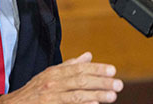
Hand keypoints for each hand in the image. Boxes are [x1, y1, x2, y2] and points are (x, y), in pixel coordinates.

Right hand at [0, 52, 122, 103]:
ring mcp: (51, 96)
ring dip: (96, 95)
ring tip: (112, 96)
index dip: (96, 69)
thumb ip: (69, 66)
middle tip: (118, 84)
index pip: (79, 68)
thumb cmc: (34, 92)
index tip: (112, 70)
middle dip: (101, 82)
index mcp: (54, 73)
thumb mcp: (49, 75)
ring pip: (77, 94)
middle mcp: (52, 83)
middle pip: (80, 80)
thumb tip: (88, 56)